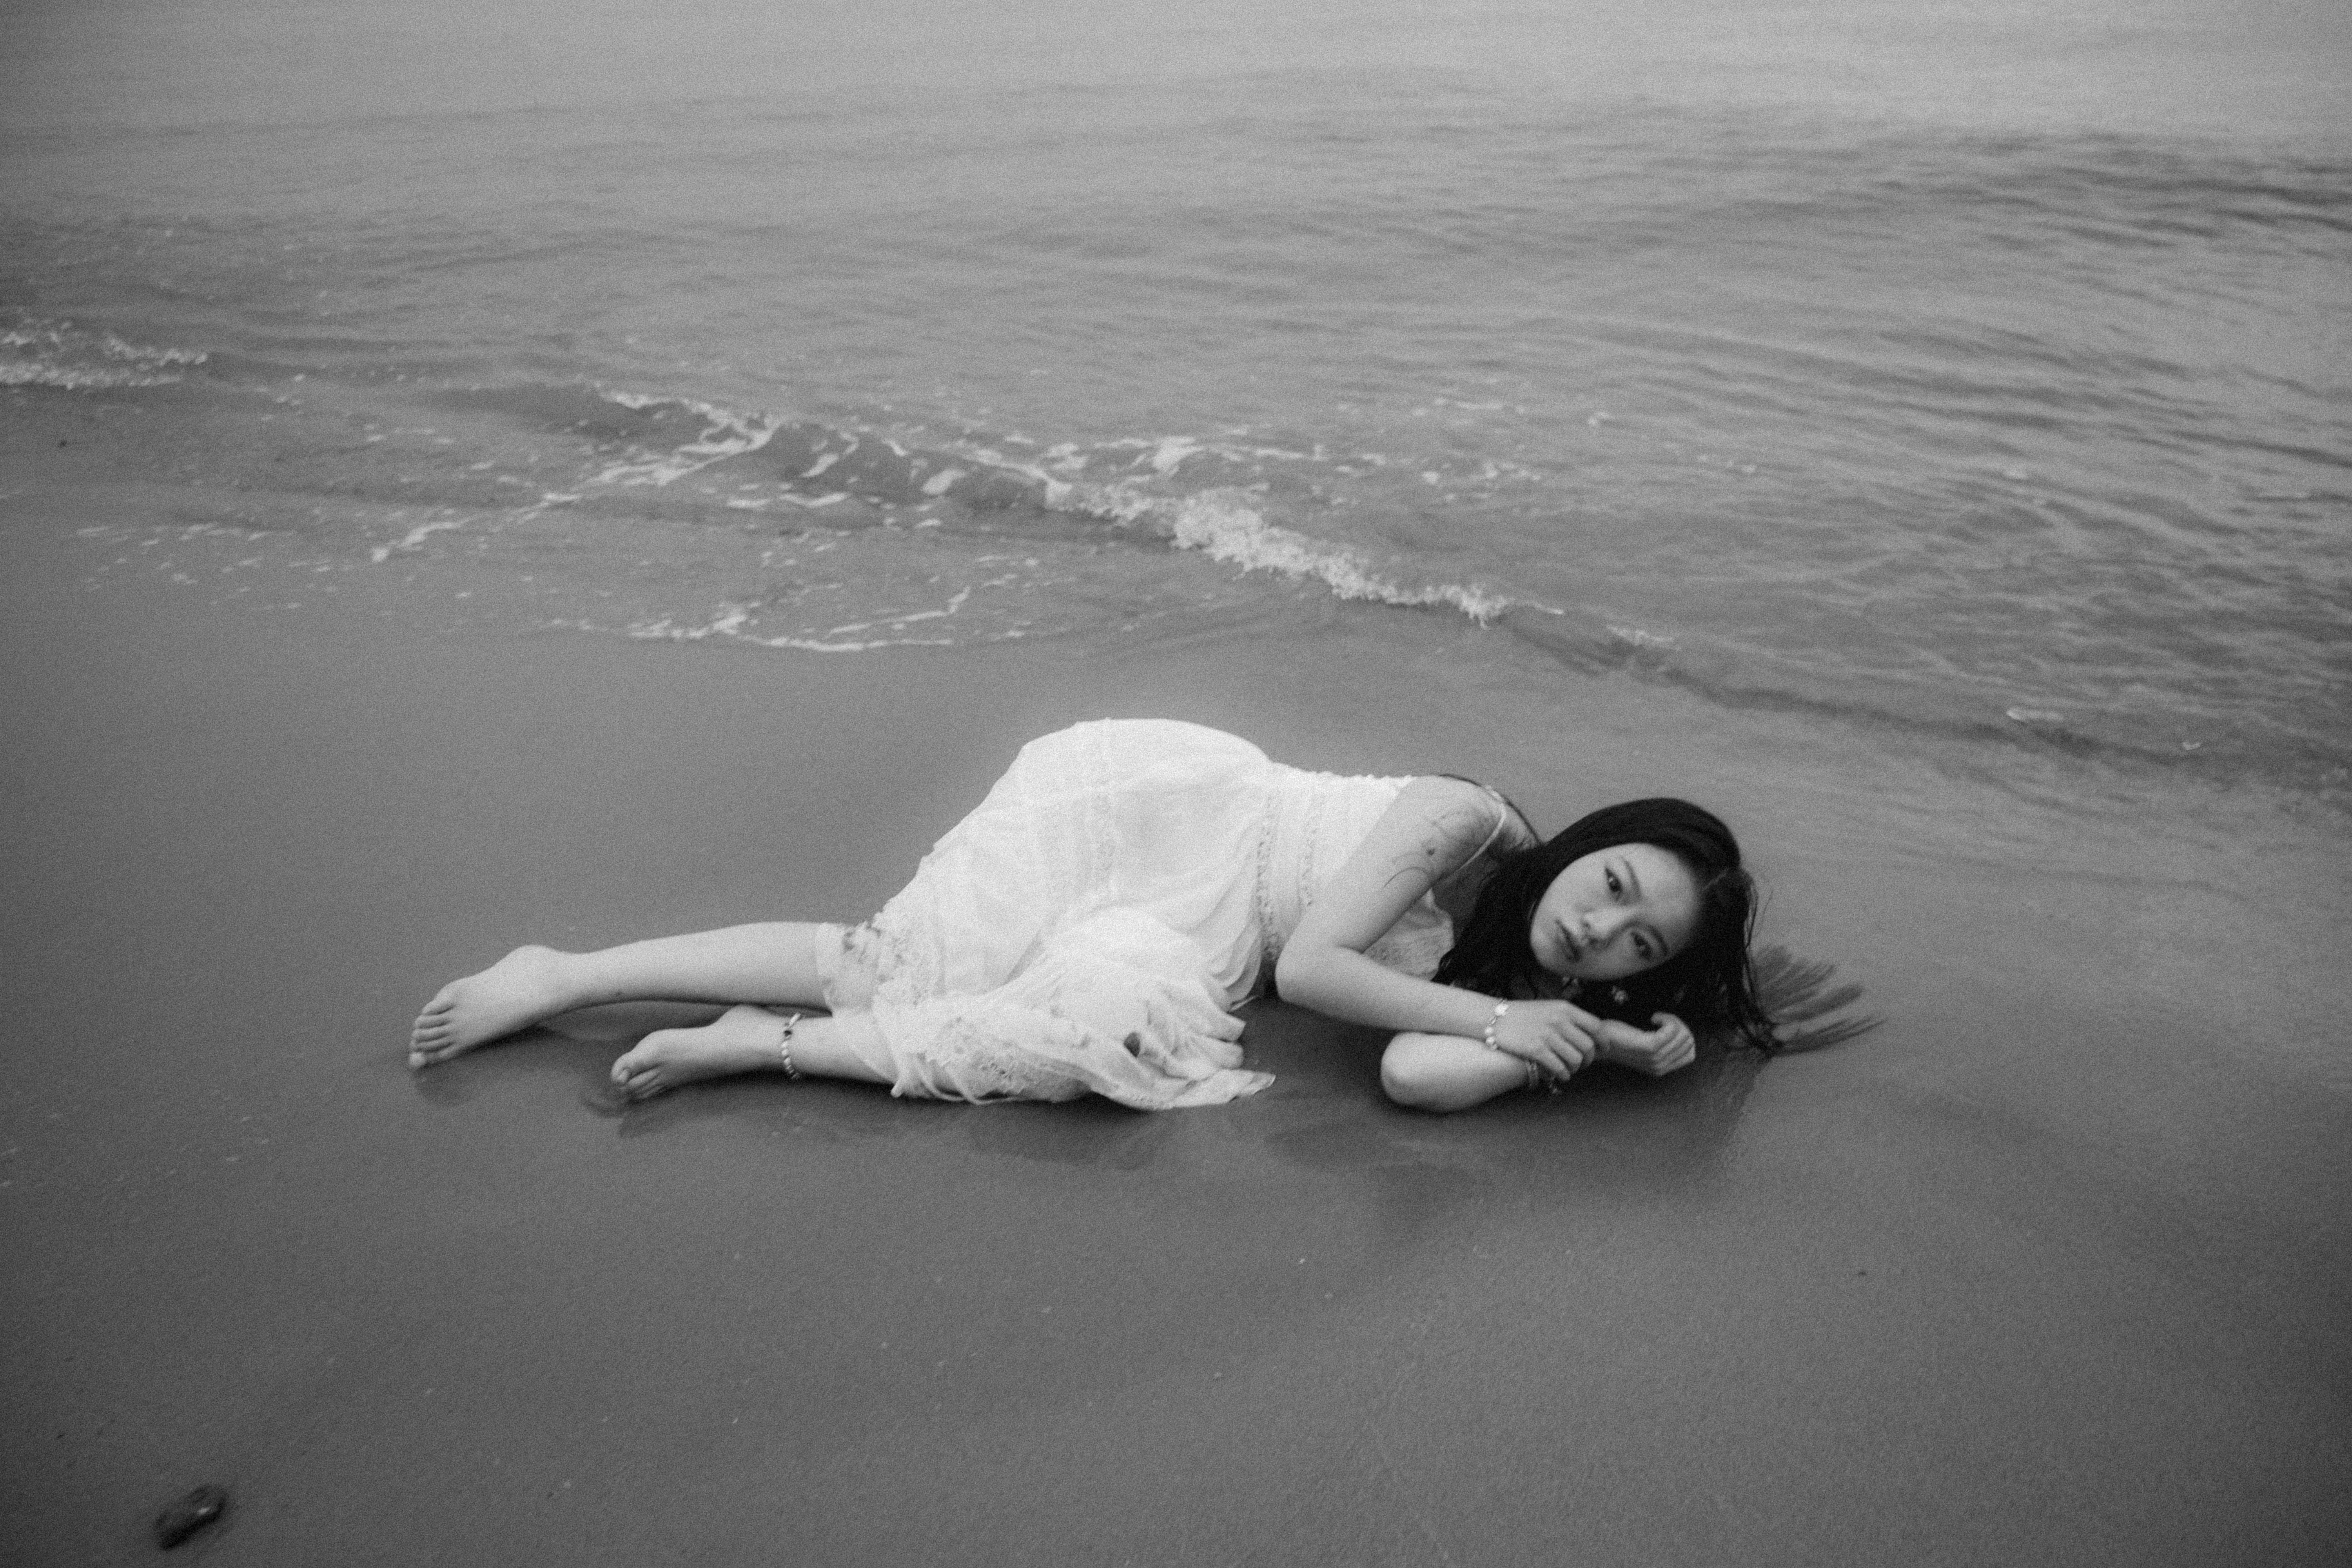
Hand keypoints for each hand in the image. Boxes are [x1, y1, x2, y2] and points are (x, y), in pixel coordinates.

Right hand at [1487, 998, 1601, 1082]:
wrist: (1496, 1017)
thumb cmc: (1525, 1014)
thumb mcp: (1550, 1007)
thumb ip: (1570, 1018)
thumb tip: (1590, 1034)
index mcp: (1565, 1009)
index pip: (1595, 1026)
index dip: (1603, 1041)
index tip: (1603, 1049)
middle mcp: (1559, 1021)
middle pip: (1588, 1046)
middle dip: (1589, 1059)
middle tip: (1584, 1063)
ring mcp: (1547, 1036)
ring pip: (1575, 1059)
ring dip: (1576, 1068)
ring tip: (1571, 1069)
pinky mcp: (1536, 1050)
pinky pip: (1559, 1067)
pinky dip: (1564, 1074)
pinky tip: (1561, 1075)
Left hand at [1595, 1013, 1696, 1076]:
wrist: (1598, 1041)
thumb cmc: (1620, 1039)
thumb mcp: (1646, 1047)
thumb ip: (1664, 1047)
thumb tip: (1683, 1034)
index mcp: (1661, 1069)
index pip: (1691, 1054)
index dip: (1684, 1036)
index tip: (1667, 1027)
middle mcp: (1660, 1067)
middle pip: (1688, 1042)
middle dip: (1679, 1025)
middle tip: (1662, 1020)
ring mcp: (1655, 1058)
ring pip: (1683, 1035)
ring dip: (1673, 1020)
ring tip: (1656, 1018)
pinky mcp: (1649, 1047)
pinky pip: (1672, 1029)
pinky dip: (1666, 1018)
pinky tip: (1653, 1017)